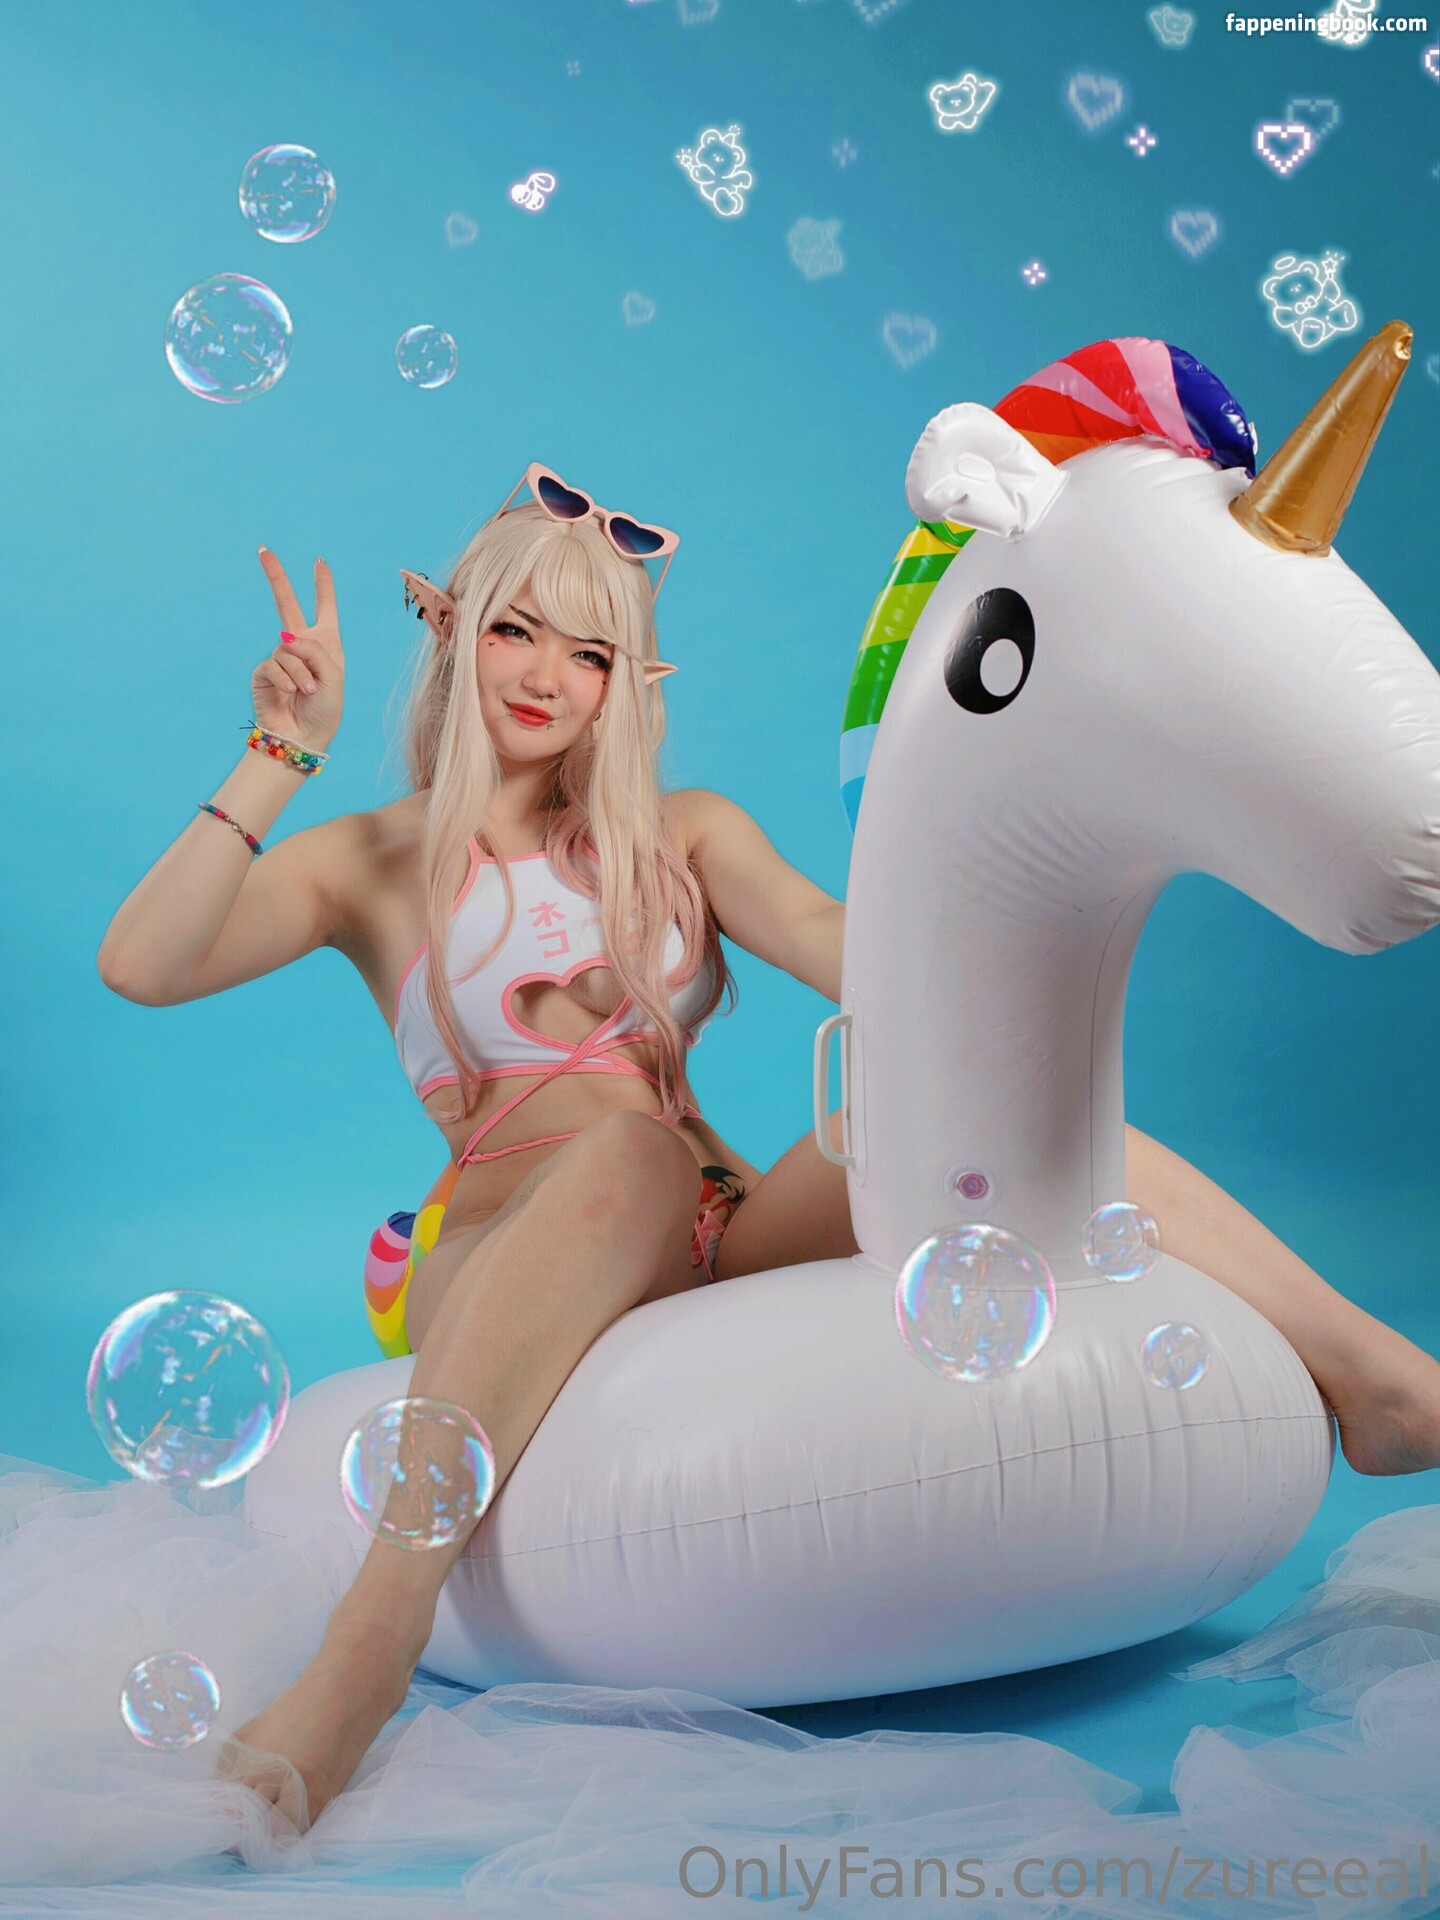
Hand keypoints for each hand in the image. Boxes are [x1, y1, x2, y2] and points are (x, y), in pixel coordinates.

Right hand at [251, 550, 344, 749]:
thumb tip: (285, 639)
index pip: (324, 608)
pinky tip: (292, 693)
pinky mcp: (264, 672)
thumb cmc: (325, 709)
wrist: (304, 737)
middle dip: (276, 577)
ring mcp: (281, 658)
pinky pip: (274, 664)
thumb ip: (313, 650)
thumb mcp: (332, 675)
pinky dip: (286, 678)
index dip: (323, 585)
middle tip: (263, 550)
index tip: (320, 561)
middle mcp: (301, 646)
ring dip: (301, 673)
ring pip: (288, 649)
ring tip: (307, 693)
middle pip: (286, 604)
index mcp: (325, 644)